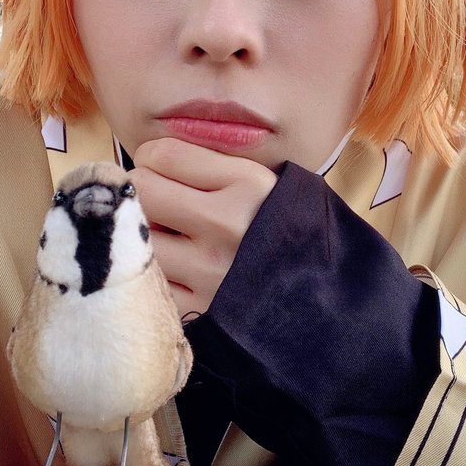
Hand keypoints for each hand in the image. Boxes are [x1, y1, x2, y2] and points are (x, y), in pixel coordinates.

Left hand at [129, 138, 277, 318]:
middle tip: (156, 202)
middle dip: (141, 191)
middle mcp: (228, 224)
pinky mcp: (200, 311)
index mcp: (249, 184)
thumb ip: (213, 167)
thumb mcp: (266, 185)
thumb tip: (148, 161)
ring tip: (167, 238)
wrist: (327, 300)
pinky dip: (154, 274)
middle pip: (142, 189)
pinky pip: (149, 280)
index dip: (152, 158)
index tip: (159, 169)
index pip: (163, 154)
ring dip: (143, 235)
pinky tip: (176, 273)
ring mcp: (211, 270)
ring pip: (138, 237)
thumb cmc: (287, 233)